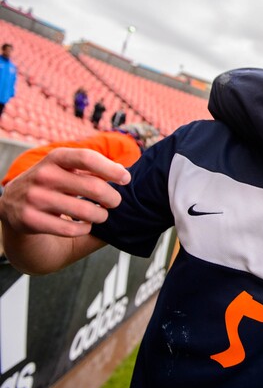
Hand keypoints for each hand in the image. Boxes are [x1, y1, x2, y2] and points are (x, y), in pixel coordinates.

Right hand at [0, 148, 129, 236]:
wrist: (12, 205)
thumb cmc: (51, 184)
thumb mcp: (66, 169)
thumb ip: (92, 168)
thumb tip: (123, 171)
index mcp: (55, 158)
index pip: (88, 158)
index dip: (111, 169)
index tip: (126, 179)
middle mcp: (43, 175)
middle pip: (93, 187)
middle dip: (112, 198)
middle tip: (115, 202)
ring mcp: (34, 198)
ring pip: (85, 211)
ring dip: (101, 216)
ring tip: (101, 215)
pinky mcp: (30, 220)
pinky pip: (71, 229)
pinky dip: (85, 229)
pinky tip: (86, 225)